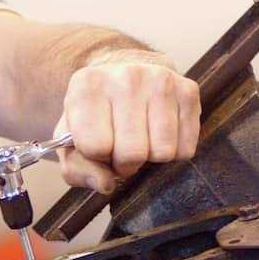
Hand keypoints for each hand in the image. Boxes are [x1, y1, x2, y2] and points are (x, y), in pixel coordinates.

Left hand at [54, 49, 200, 193]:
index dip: (98, 158)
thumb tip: (106, 184)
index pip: (95, 147)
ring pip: (163, 152)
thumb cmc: (94, 115)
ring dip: (151, 157)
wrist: (123, 74)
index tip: (99, 146)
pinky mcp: (188, 90)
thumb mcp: (70, 142)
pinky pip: (185, 147)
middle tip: (122, 148)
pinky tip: (160, 133)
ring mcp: (160, 80)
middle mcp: (125, 77)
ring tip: (142, 139)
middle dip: (126, 163)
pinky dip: (173, 150)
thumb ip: (77, 170)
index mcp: (86, 86)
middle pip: (132, 153)